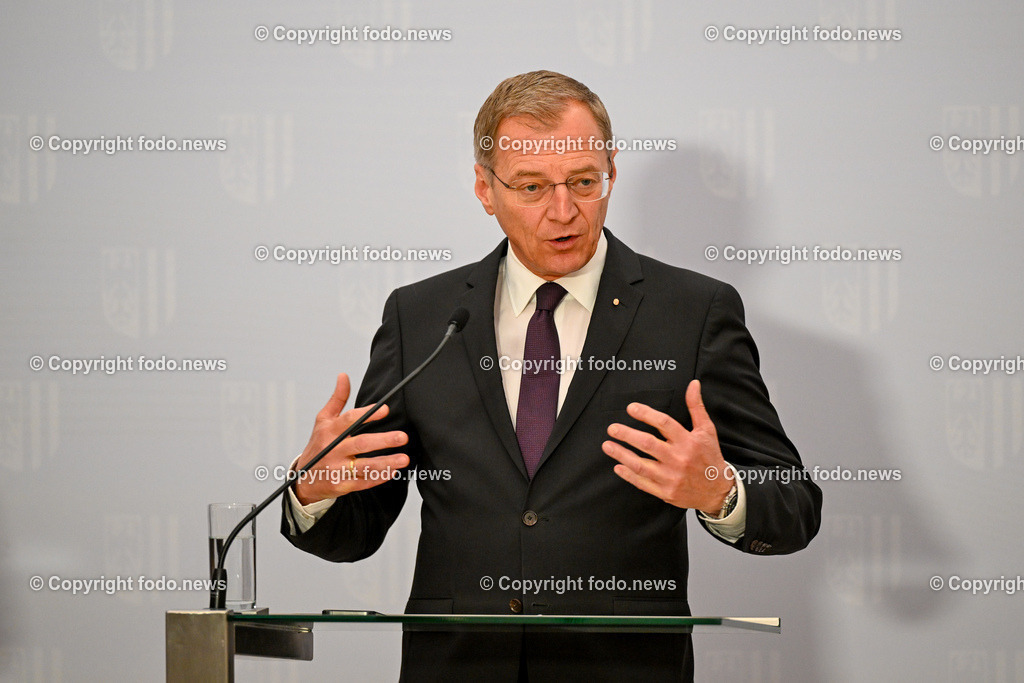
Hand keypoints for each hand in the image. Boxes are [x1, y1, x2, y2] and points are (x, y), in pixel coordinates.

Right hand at [293, 373, 409, 505]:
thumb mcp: (323, 420)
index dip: (367, 414)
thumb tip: (344, 376)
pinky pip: (363, 482)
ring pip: (364, 466)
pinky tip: (392, 471)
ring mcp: (336, 469)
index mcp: (329, 431)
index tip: (385, 409)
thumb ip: (337, 399)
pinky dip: (378, 477)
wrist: (303, 479)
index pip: (349, 420)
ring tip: (404, 459)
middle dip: (384, 441)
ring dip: (386, 462)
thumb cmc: (319, 445)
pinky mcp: (341, 485)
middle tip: (402, 437)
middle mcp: (332, 450)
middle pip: (361, 444)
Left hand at [603, 380, 731, 512]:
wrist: (717, 491)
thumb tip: (693, 384)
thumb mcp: (706, 430)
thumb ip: (696, 406)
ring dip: (621, 455)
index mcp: (688, 441)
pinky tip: (617, 467)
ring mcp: (671, 477)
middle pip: (648, 444)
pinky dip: (629, 476)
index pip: (664, 423)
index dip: (646, 414)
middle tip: (612, 428)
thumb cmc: (709, 457)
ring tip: (607, 445)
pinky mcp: (666, 492)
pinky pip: (643, 483)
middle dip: (627, 435)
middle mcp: (679, 459)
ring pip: (641, 465)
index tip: (631, 408)